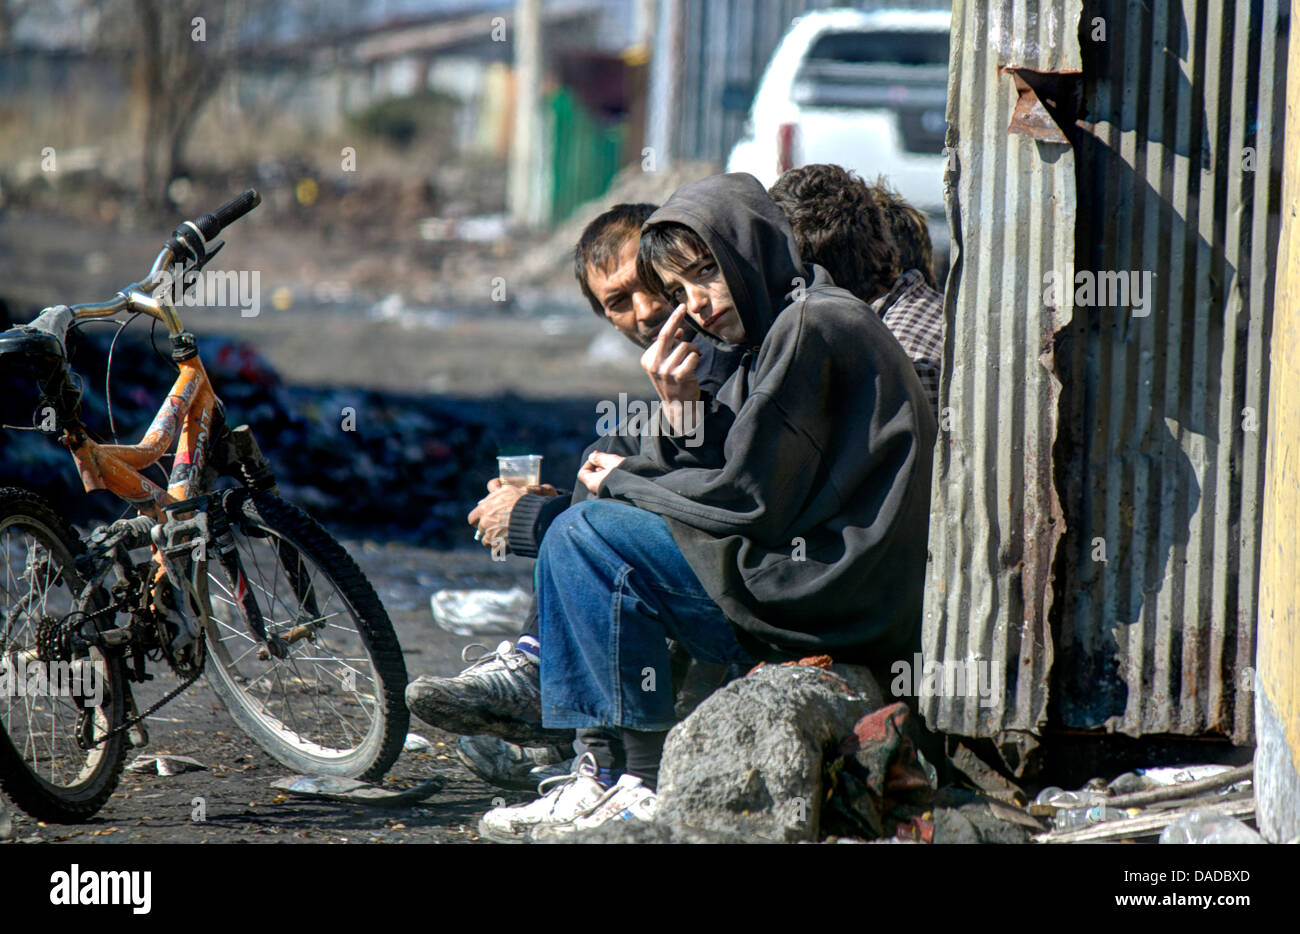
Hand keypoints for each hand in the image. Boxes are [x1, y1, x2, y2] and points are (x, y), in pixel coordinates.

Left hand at [468, 479, 558, 548]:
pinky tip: (509, 546)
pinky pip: (496, 551)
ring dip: (494, 540)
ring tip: (506, 537)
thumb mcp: (508, 490)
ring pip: (487, 542)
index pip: (472, 518)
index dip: (478, 520)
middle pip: (481, 530)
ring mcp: (491, 536)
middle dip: (488, 530)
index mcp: (484, 509)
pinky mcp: (499, 547)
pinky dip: (501, 550)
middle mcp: (485, 523)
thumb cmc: (523, 502)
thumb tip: (488, 495)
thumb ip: (495, 492)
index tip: (484, 520)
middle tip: (498, 528)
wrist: (535, 517)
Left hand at [577, 451, 624, 494]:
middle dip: (599, 465)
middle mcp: (597, 490)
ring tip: (616, 464)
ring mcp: (605, 493)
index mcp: (593, 483)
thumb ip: (600, 458)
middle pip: (592, 475)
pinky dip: (611, 476)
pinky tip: (621, 471)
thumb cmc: (625, 474)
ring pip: (601, 479)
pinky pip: (608, 483)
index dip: (588, 462)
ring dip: (606, 470)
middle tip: (609, 458)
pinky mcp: (613, 494)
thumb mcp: (612, 461)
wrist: (641, 489)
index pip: (582, 473)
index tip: (598, 456)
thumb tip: (591, 457)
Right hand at [640, 304, 700, 432]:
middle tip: (684, 305)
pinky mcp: (679, 376)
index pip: (662, 335)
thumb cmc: (673, 382)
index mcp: (647, 359)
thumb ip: (669, 348)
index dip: (674, 322)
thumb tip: (677, 330)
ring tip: (693, 359)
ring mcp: (665, 371)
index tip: (681, 308)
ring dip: (694, 350)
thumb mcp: (665, 364)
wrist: (678, 407)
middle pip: (667, 334)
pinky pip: (693, 357)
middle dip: (676, 317)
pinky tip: (695, 365)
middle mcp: (654, 364)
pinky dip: (697, 358)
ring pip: (685, 347)